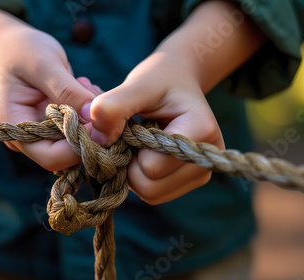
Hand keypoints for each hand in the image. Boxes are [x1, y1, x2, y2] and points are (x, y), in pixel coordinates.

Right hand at [0, 8, 100, 170]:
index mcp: (16, 128)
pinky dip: (89, 111)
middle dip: (88, 129)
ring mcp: (42, 133)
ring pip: (78, 141)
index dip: (79, 146)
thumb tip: (94, 116)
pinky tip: (84, 87)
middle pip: (67, 154)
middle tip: (93, 92)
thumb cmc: (20, 50)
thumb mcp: (44, 65)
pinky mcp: (55, 125)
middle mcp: (28, 138)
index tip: (99, 120)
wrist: (9, 45)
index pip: (51, 157)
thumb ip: (68, 91)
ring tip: (85, 84)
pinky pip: (79, 128)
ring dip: (91, 117)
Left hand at [86, 52, 223, 204]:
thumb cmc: (158, 79)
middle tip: (129, 135)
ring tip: (137, 142)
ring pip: (151, 195)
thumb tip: (98, 140)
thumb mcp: (136, 85)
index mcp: (202, 131)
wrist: (177, 80)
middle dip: (129, 164)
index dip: (129, 149)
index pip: (152, 166)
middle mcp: (206, 159)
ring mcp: (200, 173)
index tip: (128, 125)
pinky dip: (140, 176)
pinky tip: (142, 152)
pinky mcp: (189, 181)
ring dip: (132, 171)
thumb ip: (112, 107)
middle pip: (151, 187)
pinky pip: (154, 194)